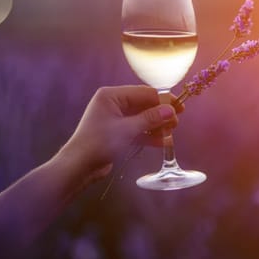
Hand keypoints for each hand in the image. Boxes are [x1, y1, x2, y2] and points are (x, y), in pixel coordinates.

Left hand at [59, 85, 182, 178]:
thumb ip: (150, 119)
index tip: (180, 107)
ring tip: (172, 131)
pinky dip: (148, 135)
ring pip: (142, 118)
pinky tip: (163, 141)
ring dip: (156, 125)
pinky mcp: (117, 133)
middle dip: (161, 113)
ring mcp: (115, 119)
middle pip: (144, 105)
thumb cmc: (99, 143)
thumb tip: (171, 110)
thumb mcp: (128, 129)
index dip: (163, 100)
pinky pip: (137, 130)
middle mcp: (113, 104)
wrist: (78, 166)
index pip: (144, 93)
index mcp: (112, 95)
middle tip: (177, 121)